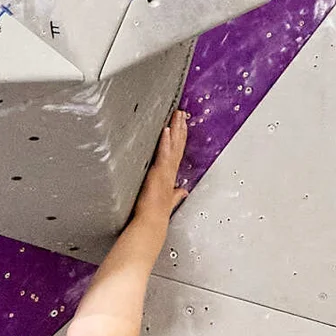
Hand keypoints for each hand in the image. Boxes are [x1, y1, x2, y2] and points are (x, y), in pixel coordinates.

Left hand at [134, 110, 188, 226]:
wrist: (152, 222)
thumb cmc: (156, 213)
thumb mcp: (169, 200)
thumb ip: (176, 195)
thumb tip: (183, 191)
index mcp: (171, 175)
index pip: (178, 152)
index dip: (181, 137)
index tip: (182, 125)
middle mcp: (170, 171)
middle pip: (178, 145)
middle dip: (181, 128)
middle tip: (182, 113)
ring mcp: (166, 171)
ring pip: (173, 146)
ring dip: (176, 129)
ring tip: (177, 115)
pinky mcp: (159, 173)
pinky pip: (163, 154)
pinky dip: (165, 142)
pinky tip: (166, 130)